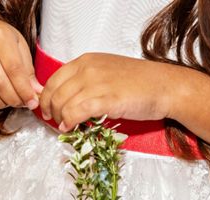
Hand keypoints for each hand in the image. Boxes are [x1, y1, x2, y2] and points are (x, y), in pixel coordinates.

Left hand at [39, 53, 181, 130]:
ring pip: (62, 105)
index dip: (46, 98)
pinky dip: (69, 123)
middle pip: (54, 94)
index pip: (53, 80)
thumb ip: (84, 80)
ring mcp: (96, 84)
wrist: (164, 86)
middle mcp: (87, 69)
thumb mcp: (105, 72)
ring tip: (65, 127)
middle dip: (50, 111)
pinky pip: (75, 113)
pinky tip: (71, 128)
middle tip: (55, 121)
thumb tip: (64, 97)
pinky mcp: (105, 100)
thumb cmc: (137, 82)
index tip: (47, 110)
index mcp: (85, 61)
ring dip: (59, 120)